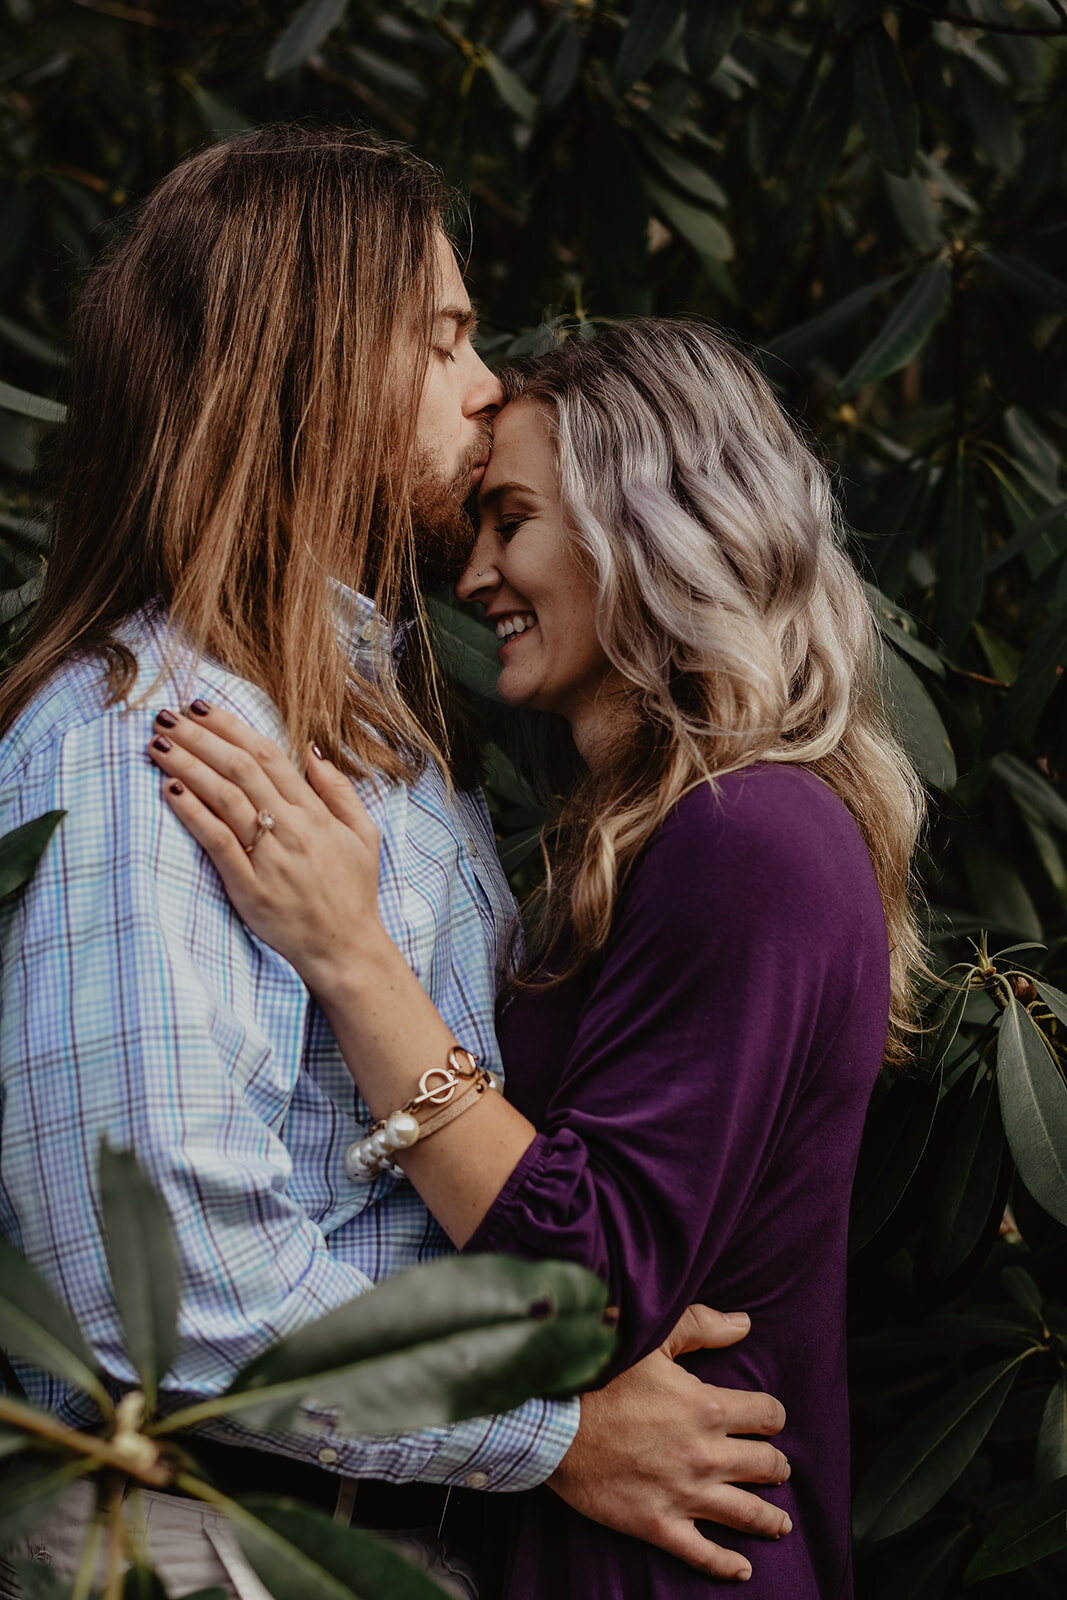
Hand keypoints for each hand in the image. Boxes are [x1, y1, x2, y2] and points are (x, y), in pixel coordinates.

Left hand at [146, 702, 385, 993]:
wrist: (346, 948)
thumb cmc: (353, 892)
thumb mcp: (364, 834)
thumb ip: (339, 790)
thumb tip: (312, 751)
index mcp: (314, 812)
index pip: (267, 756)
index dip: (231, 727)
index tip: (201, 708)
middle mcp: (291, 828)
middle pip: (240, 768)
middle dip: (200, 738)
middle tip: (166, 717)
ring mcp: (269, 857)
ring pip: (224, 798)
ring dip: (188, 766)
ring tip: (158, 745)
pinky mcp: (249, 887)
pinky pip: (217, 841)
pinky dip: (193, 813)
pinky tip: (169, 790)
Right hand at [548, 1306, 789, 1581]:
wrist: (554, 1423)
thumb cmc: (602, 1375)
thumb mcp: (654, 1339)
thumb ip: (703, 1326)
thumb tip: (744, 1323)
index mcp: (708, 1407)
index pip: (767, 1415)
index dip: (772, 1416)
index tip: (768, 1420)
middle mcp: (706, 1454)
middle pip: (765, 1465)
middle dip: (776, 1466)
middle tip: (777, 1468)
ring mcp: (685, 1494)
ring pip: (747, 1513)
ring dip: (770, 1519)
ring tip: (780, 1523)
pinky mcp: (659, 1524)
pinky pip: (703, 1553)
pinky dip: (727, 1565)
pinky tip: (742, 1569)